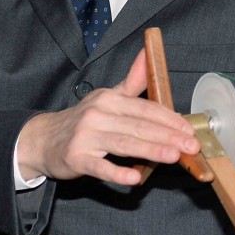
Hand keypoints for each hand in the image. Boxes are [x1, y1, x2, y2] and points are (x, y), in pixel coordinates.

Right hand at [16, 50, 199, 185]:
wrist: (42, 139)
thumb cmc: (83, 120)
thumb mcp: (107, 96)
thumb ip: (132, 81)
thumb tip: (148, 56)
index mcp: (109, 99)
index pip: (146, 108)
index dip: (170, 119)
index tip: (189, 129)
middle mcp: (98, 114)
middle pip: (139, 125)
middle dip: (168, 136)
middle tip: (191, 146)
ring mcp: (85, 136)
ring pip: (124, 143)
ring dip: (151, 150)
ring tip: (173, 156)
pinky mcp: (75, 157)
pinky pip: (99, 167)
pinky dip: (117, 172)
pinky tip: (134, 178)